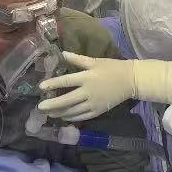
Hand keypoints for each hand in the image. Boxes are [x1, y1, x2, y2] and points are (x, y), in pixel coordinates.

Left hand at [38, 53, 171, 121]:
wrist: (131, 80)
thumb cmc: (112, 67)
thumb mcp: (95, 61)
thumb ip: (78, 59)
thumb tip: (62, 53)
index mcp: (87, 77)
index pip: (66, 82)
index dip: (52, 84)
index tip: (41, 87)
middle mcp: (88, 92)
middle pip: (67, 100)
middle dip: (52, 105)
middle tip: (40, 108)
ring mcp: (93, 103)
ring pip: (73, 111)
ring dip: (60, 113)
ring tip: (50, 114)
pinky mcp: (98, 111)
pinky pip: (82, 116)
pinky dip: (72, 118)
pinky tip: (64, 117)